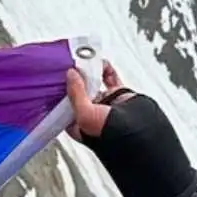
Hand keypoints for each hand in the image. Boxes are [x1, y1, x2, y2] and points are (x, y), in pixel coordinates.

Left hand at [64, 61, 192, 196]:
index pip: (63, 101)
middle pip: (78, 89)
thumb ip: (76, 94)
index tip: (54, 70)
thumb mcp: (85, 115)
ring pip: (94, 82)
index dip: (60, 87)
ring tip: (84, 58)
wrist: (142, 138)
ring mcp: (105, 104)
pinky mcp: (120, 96)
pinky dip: (106, 69)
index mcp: (77, 122)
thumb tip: (70, 73)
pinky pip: (110, 79)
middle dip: (74, 76)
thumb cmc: (110, 138)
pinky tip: (100, 62)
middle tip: (68, 58)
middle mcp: (90, 113)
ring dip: (89, 70)